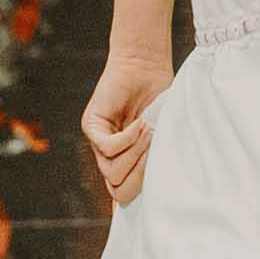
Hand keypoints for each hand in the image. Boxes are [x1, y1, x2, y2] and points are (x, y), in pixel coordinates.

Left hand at [79, 51, 172, 210]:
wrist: (145, 65)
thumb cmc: (160, 97)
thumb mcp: (165, 133)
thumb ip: (161, 156)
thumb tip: (167, 186)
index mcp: (127, 162)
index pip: (126, 193)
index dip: (143, 193)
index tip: (164, 188)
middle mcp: (109, 157)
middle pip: (118, 190)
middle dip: (141, 178)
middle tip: (158, 155)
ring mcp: (98, 143)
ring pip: (113, 172)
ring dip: (136, 155)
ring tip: (152, 133)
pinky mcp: (92, 127)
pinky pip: (109, 148)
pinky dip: (128, 139)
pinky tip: (142, 124)